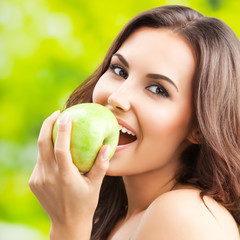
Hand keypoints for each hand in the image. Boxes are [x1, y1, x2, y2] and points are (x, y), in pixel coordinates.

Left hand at [29, 110, 109, 238]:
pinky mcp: (34, 182)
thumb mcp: (96, 186)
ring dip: (47, 136)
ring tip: (56, 126)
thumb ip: (101, 166)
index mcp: (65, 177)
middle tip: (57, 113)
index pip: (60, 148)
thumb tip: (106, 146)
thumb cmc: (85, 203)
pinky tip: (55, 148)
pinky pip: (39, 161)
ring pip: (40, 151)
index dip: (62, 130)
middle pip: (43, 144)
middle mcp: (48, 177)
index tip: (66, 115)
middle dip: (48, 124)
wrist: (66, 224)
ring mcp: (38, 179)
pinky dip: (46, 150)